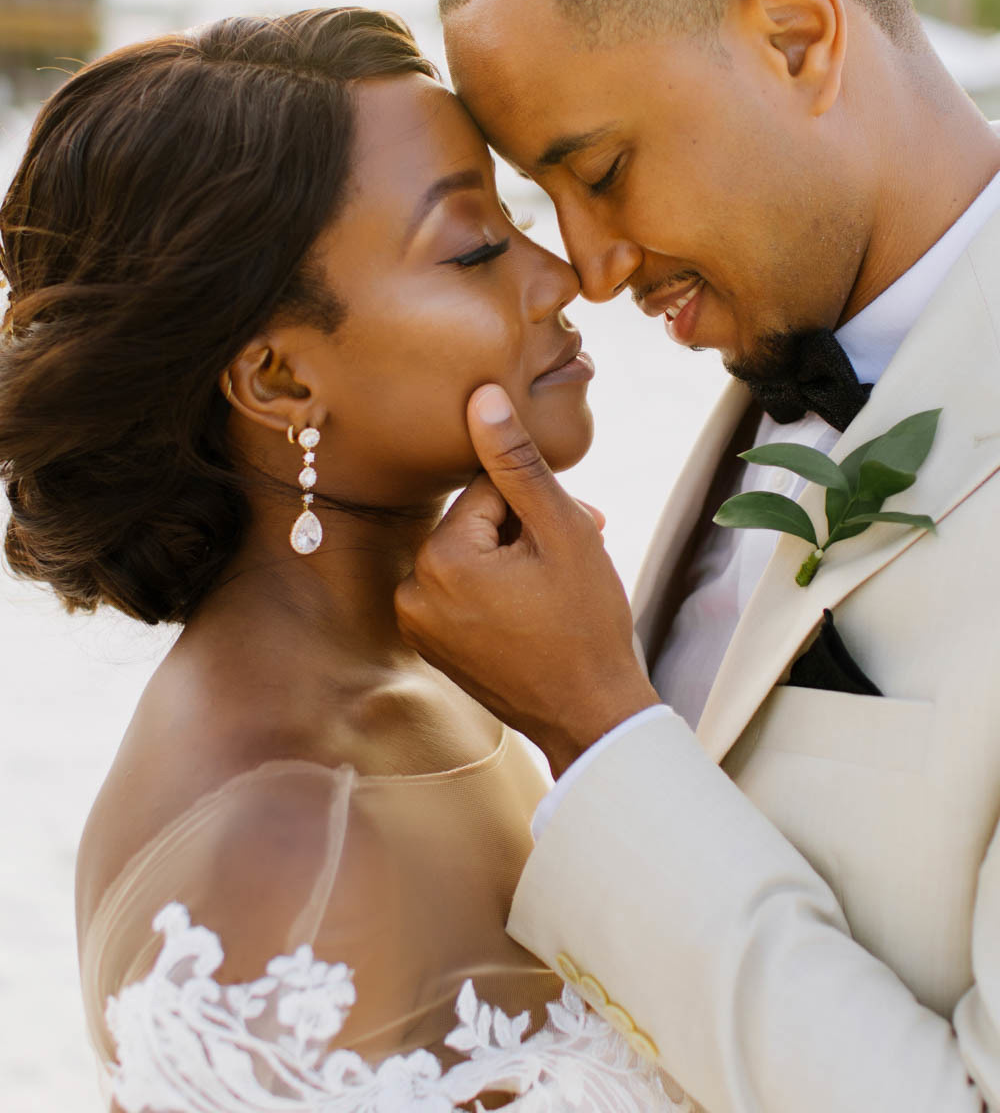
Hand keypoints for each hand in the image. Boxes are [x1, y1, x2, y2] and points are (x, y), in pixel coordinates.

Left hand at [395, 385, 659, 773]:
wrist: (590, 716)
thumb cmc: (586, 624)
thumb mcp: (561, 531)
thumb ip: (516, 462)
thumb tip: (480, 396)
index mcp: (439, 560)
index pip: (488, 491)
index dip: (538, 506)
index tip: (577, 532)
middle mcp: (412, 591)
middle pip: (477, 524)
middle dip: (527, 531)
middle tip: (575, 560)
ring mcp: (417, 624)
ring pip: (473, 556)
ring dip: (516, 558)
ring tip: (559, 587)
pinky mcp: (430, 645)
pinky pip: (463, 592)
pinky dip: (499, 591)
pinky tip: (537, 611)